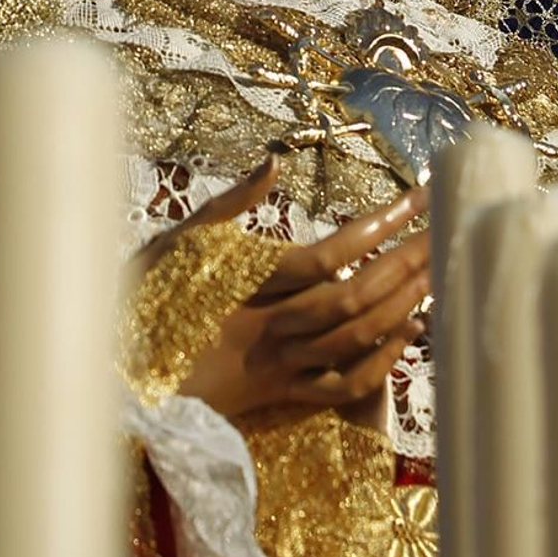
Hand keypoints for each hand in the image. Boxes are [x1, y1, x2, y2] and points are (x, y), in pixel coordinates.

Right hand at [150, 158, 430, 426]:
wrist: (112, 387)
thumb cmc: (133, 304)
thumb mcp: (169, 243)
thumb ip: (227, 205)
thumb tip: (275, 159)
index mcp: (245, 283)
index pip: (329, 252)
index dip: (381, 225)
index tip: (418, 196)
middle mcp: (269, 327)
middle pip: (355, 294)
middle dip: (409, 262)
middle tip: (446, 229)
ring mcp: (278, 367)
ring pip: (357, 340)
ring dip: (406, 305)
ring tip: (438, 272)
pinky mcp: (279, 397)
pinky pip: (344, 387)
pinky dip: (383, 362)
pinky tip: (410, 335)